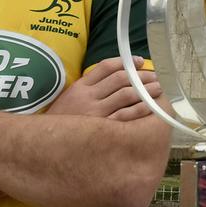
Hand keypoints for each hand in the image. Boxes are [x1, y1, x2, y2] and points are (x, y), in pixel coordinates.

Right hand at [47, 57, 162, 121]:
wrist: (47, 144)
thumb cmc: (63, 120)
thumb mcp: (70, 98)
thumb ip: (89, 87)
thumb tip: (117, 75)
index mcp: (80, 86)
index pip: (106, 67)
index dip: (126, 62)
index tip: (141, 62)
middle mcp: (89, 97)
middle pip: (120, 79)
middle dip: (142, 76)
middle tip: (155, 76)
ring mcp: (96, 114)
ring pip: (126, 95)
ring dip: (146, 90)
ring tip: (158, 89)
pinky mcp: (102, 130)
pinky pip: (125, 117)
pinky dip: (140, 109)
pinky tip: (151, 106)